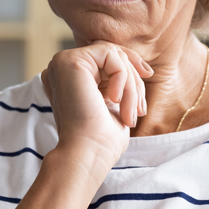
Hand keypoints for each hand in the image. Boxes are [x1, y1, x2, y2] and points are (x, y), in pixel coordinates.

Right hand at [40, 41, 152, 170]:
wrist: (87, 155)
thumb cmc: (101, 139)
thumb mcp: (114, 103)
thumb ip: (119, 81)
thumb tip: (141, 66)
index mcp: (69, 77)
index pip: (105, 57)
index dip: (129, 64)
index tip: (148, 75)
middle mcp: (61, 66)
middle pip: (111, 53)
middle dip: (134, 78)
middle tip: (139, 109)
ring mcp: (62, 62)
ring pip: (113, 54)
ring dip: (130, 84)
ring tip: (130, 112)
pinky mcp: (69, 61)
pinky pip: (110, 55)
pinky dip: (122, 78)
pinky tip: (114, 101)